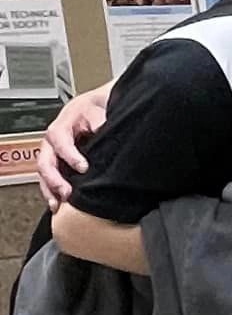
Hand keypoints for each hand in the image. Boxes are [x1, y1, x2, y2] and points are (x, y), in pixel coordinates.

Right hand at [36, 87, 109, 208]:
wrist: (98, 109)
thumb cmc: (98, 110)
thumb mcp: (101, 109)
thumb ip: (101, 120)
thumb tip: (102, 130)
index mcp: (63, 125)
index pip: (59, 138)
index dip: (69, 154)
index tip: (83, 167)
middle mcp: (54, 141)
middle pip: (46, 160)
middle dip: (54, 178)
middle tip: (66, 192)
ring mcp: (54, 154)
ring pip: (45, 173)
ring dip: (50, 190)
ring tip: (58, 204)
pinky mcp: (60, 165)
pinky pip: (51, 179)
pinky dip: (53, 193)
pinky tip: (59, 205)